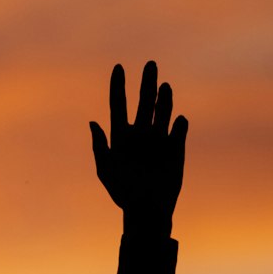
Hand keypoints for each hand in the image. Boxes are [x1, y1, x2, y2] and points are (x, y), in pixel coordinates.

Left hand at [90, 61, 187, 237]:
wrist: (147, 209)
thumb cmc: (122, 192)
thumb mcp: (106, 170)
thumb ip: (100, 146)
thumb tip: (93, 122)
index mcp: (121, 135)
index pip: (118, 104)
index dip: (118, 86)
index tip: (119, 67)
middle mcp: (140, 133)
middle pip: (144, 101)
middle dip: (147, 82)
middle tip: (150, 64)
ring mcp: (159, 138)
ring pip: (163, 110)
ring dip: (164, 98)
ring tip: (164, 86)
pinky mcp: (176, 147)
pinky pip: (179, 128)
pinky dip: (179, 123)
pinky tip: (178, 121)